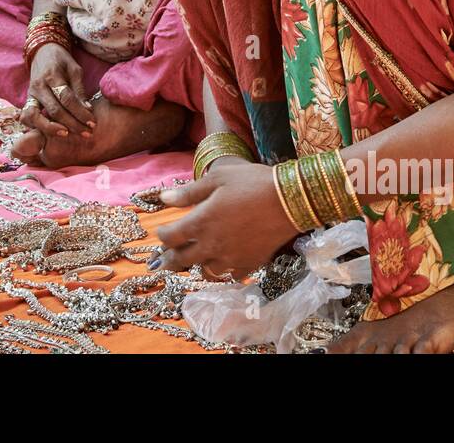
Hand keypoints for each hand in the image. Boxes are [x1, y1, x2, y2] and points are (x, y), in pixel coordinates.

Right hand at [20, 42, 94, 138]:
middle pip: (54, 110)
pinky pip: (27, 117)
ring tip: (67, 135)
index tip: (92, 122)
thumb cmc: (61, 61)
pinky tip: (52, 132)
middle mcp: (39, 86)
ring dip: (51, 129)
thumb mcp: (75, 69)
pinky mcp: (27, 101)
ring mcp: (30, 94)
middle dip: (72, 124)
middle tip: (86, 132)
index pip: (66, 98)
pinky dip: (38, 127)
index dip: (80, 113)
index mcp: (52, 75)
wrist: (42, 52)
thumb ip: (79, 90)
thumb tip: (87, 110)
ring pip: (34, 116)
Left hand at [154, 161, 296, 279]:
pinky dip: (223, 270)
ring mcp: (231, 258)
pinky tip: (223, 262)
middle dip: (170, 258)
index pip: (170, 237)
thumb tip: (163, 199)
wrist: (290, 200)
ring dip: (197, 264)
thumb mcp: (218, 178)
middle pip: (182, 260)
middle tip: (164, 259)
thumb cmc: (252, 182)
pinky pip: (229, 275)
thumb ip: (188, 192)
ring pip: (205, 270)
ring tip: (196, 258)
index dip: (162, 235)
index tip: (163, 231)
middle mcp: (212, 245)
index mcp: (201, 222)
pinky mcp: (249, 265)